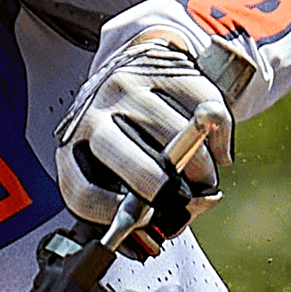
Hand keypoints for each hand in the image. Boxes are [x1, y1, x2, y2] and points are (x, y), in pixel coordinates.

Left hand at [56, 34, 236, 256]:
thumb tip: (170, 227)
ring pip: (172, 130)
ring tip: (206, 181)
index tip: (143, 222)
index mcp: (73, 148)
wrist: (136, 64)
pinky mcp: (164, 69)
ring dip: (199, 165)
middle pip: (124, 154)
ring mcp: (129, 87)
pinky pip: (203, 106)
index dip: (112, 214)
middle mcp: (94, 114)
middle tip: (184, 201)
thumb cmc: (126, 137)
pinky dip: (218, 136)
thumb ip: (138, 208)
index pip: (82, 191)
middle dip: (157, 185)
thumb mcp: (114, 172)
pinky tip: (215, 152)